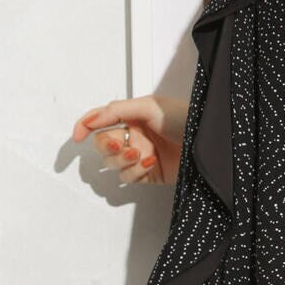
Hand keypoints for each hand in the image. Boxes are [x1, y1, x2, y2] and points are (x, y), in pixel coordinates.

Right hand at [71, 95, 189, 185]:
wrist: (207, 144)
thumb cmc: (186, 119)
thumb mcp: (149, 106)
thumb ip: (116, 110)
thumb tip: (92, 119)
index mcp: (132, 116)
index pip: (100, 119)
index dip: (85, 126)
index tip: (77, 136)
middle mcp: (134, 135)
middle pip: (103, 145)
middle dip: (108, 146)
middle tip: (119, 146)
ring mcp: (140, 156)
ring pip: (113, 164)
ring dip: (123, 160)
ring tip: (139, 154)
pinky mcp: (148, 174)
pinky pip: (128, 177)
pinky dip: (136, 171)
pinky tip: (150, 163)